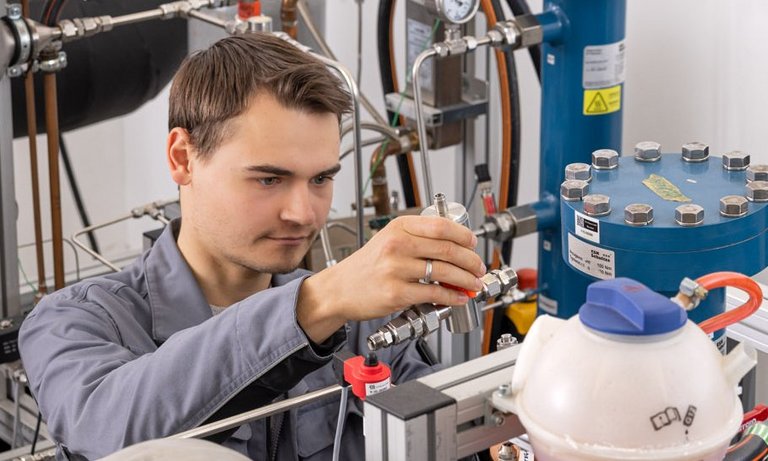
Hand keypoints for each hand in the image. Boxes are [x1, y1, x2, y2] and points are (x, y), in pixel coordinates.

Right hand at [297, 215, 484, 341]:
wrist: (339, 289)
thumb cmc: (366, 266)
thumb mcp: (388, 240)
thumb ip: (418, 239)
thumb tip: (456, 246)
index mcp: (398, 228)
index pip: (441, 225)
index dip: (463, 235)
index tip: (473, 243)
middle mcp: (397, 245)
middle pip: (448, 248)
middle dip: (471, 260)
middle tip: (479, 267)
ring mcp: (396, 269)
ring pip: (444, 272)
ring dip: (466, 280)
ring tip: (473, 284)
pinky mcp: (396, 293)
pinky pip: (433, 293)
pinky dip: (451, 296)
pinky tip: (458, 297)